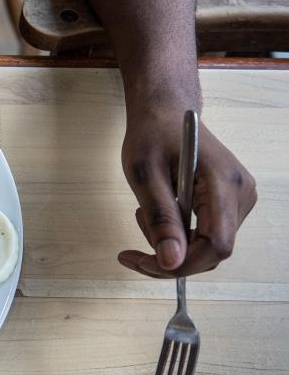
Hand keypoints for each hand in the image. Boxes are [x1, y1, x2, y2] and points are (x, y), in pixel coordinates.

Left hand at [118, 110, 256, 277]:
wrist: (166, 111)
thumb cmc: (153, 134)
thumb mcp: (145, 175)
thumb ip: (160, 219)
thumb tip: (171, 262)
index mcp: (224, 183)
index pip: (217, 245)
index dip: (182, 263)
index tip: (143, 262)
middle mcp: (241, 193)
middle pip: (212, 250)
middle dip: (170, 254)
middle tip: (134, 241)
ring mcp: (239, 198)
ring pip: (208, 246)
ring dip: (171, 242)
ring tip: (144, 213)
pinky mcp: (230, 202)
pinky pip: (207, 234)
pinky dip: (178, 234)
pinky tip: (159, 212)